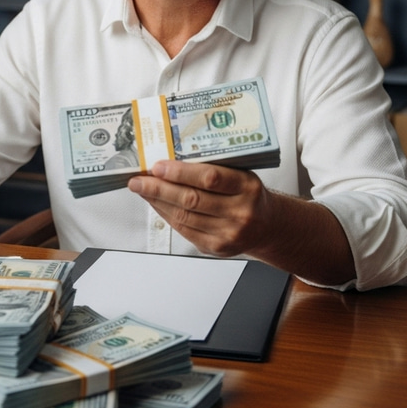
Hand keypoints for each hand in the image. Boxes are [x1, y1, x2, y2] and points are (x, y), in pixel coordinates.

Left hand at [127, 160, 271, 258]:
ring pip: (184, 216)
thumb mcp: (241, 174)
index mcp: (248, 186)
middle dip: (159, 188)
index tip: (157, 166)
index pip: (210, 178)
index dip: (180, 172)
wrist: (268, 226)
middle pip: (192, 199)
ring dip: (158, 202)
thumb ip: (213, 167)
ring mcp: (229, 233)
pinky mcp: (217, 248)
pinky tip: (157, 205)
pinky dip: (167, 216)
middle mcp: (241, 212)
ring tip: (143, 190)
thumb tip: (170, 159)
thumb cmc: (248, 194)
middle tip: (139, 180)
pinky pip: (185, 230)